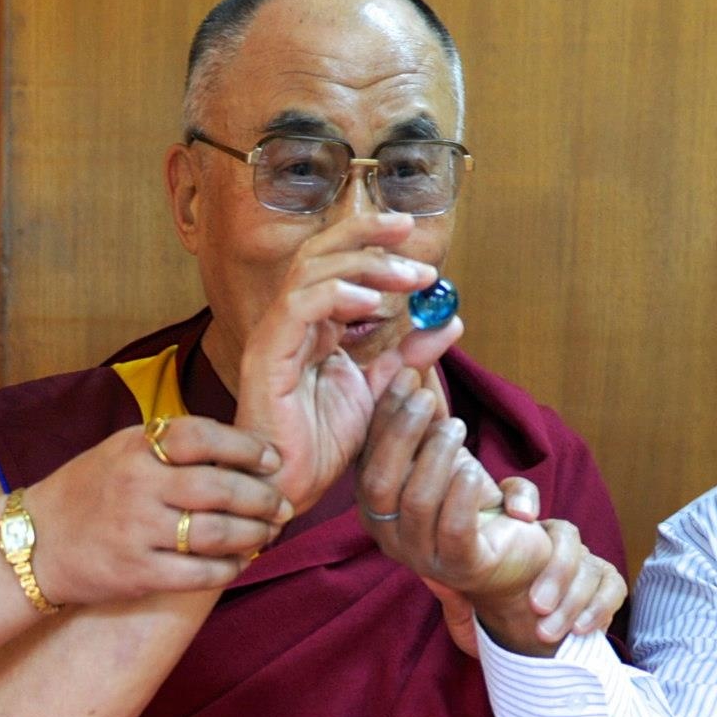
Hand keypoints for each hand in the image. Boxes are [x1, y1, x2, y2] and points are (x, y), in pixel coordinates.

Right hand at [22, 416, 292, 605]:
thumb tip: (241, 449)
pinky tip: (241, 563)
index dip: (247, 447)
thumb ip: (173, 444)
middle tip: (284, 505)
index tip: (273, 460)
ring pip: (216, 534)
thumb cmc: (93, 490)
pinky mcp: (137, 573)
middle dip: (263, 499)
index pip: (204, 436)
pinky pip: (199, 574)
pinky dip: (230, 569)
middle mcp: (138, 485)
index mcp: (138, 448)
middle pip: (220, 489)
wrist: (37, 542)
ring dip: (254, 535)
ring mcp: (137, 531)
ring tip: (270, 532)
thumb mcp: (124, 449)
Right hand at [235, 212, 461, 513]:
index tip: (415, 242)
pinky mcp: (266, 356)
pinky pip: (299, 308)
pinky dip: (336, 296)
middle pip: (319, 254)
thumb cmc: (323, 445)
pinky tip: (373, 304)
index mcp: (313, 327)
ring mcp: (275, 337)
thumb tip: (450, 322)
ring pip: (310, 272)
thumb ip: (409, 355)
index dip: (374, 246)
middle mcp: (290, 324)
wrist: (290, 487)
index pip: (337, 266)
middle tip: (408, 229)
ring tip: (409, 276)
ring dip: (364, 265)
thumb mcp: (380, 393)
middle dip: (365, 235)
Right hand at [357, 369, 626, 656]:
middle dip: (400, 432)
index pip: (367, 457)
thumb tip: (421, 350)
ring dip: (436, 456)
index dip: (383, 415)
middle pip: (379, 481)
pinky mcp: (461, 566)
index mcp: (375, 504)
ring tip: (457, 426)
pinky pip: (453, 529)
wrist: (511, 557)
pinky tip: (473, 469)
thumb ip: (429, 411)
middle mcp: (387, 533)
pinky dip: (461, 493)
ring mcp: (421, 555)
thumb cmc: (469, 499)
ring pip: (415, 502)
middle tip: (425, 397)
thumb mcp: (445, 451)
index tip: (405, 375)